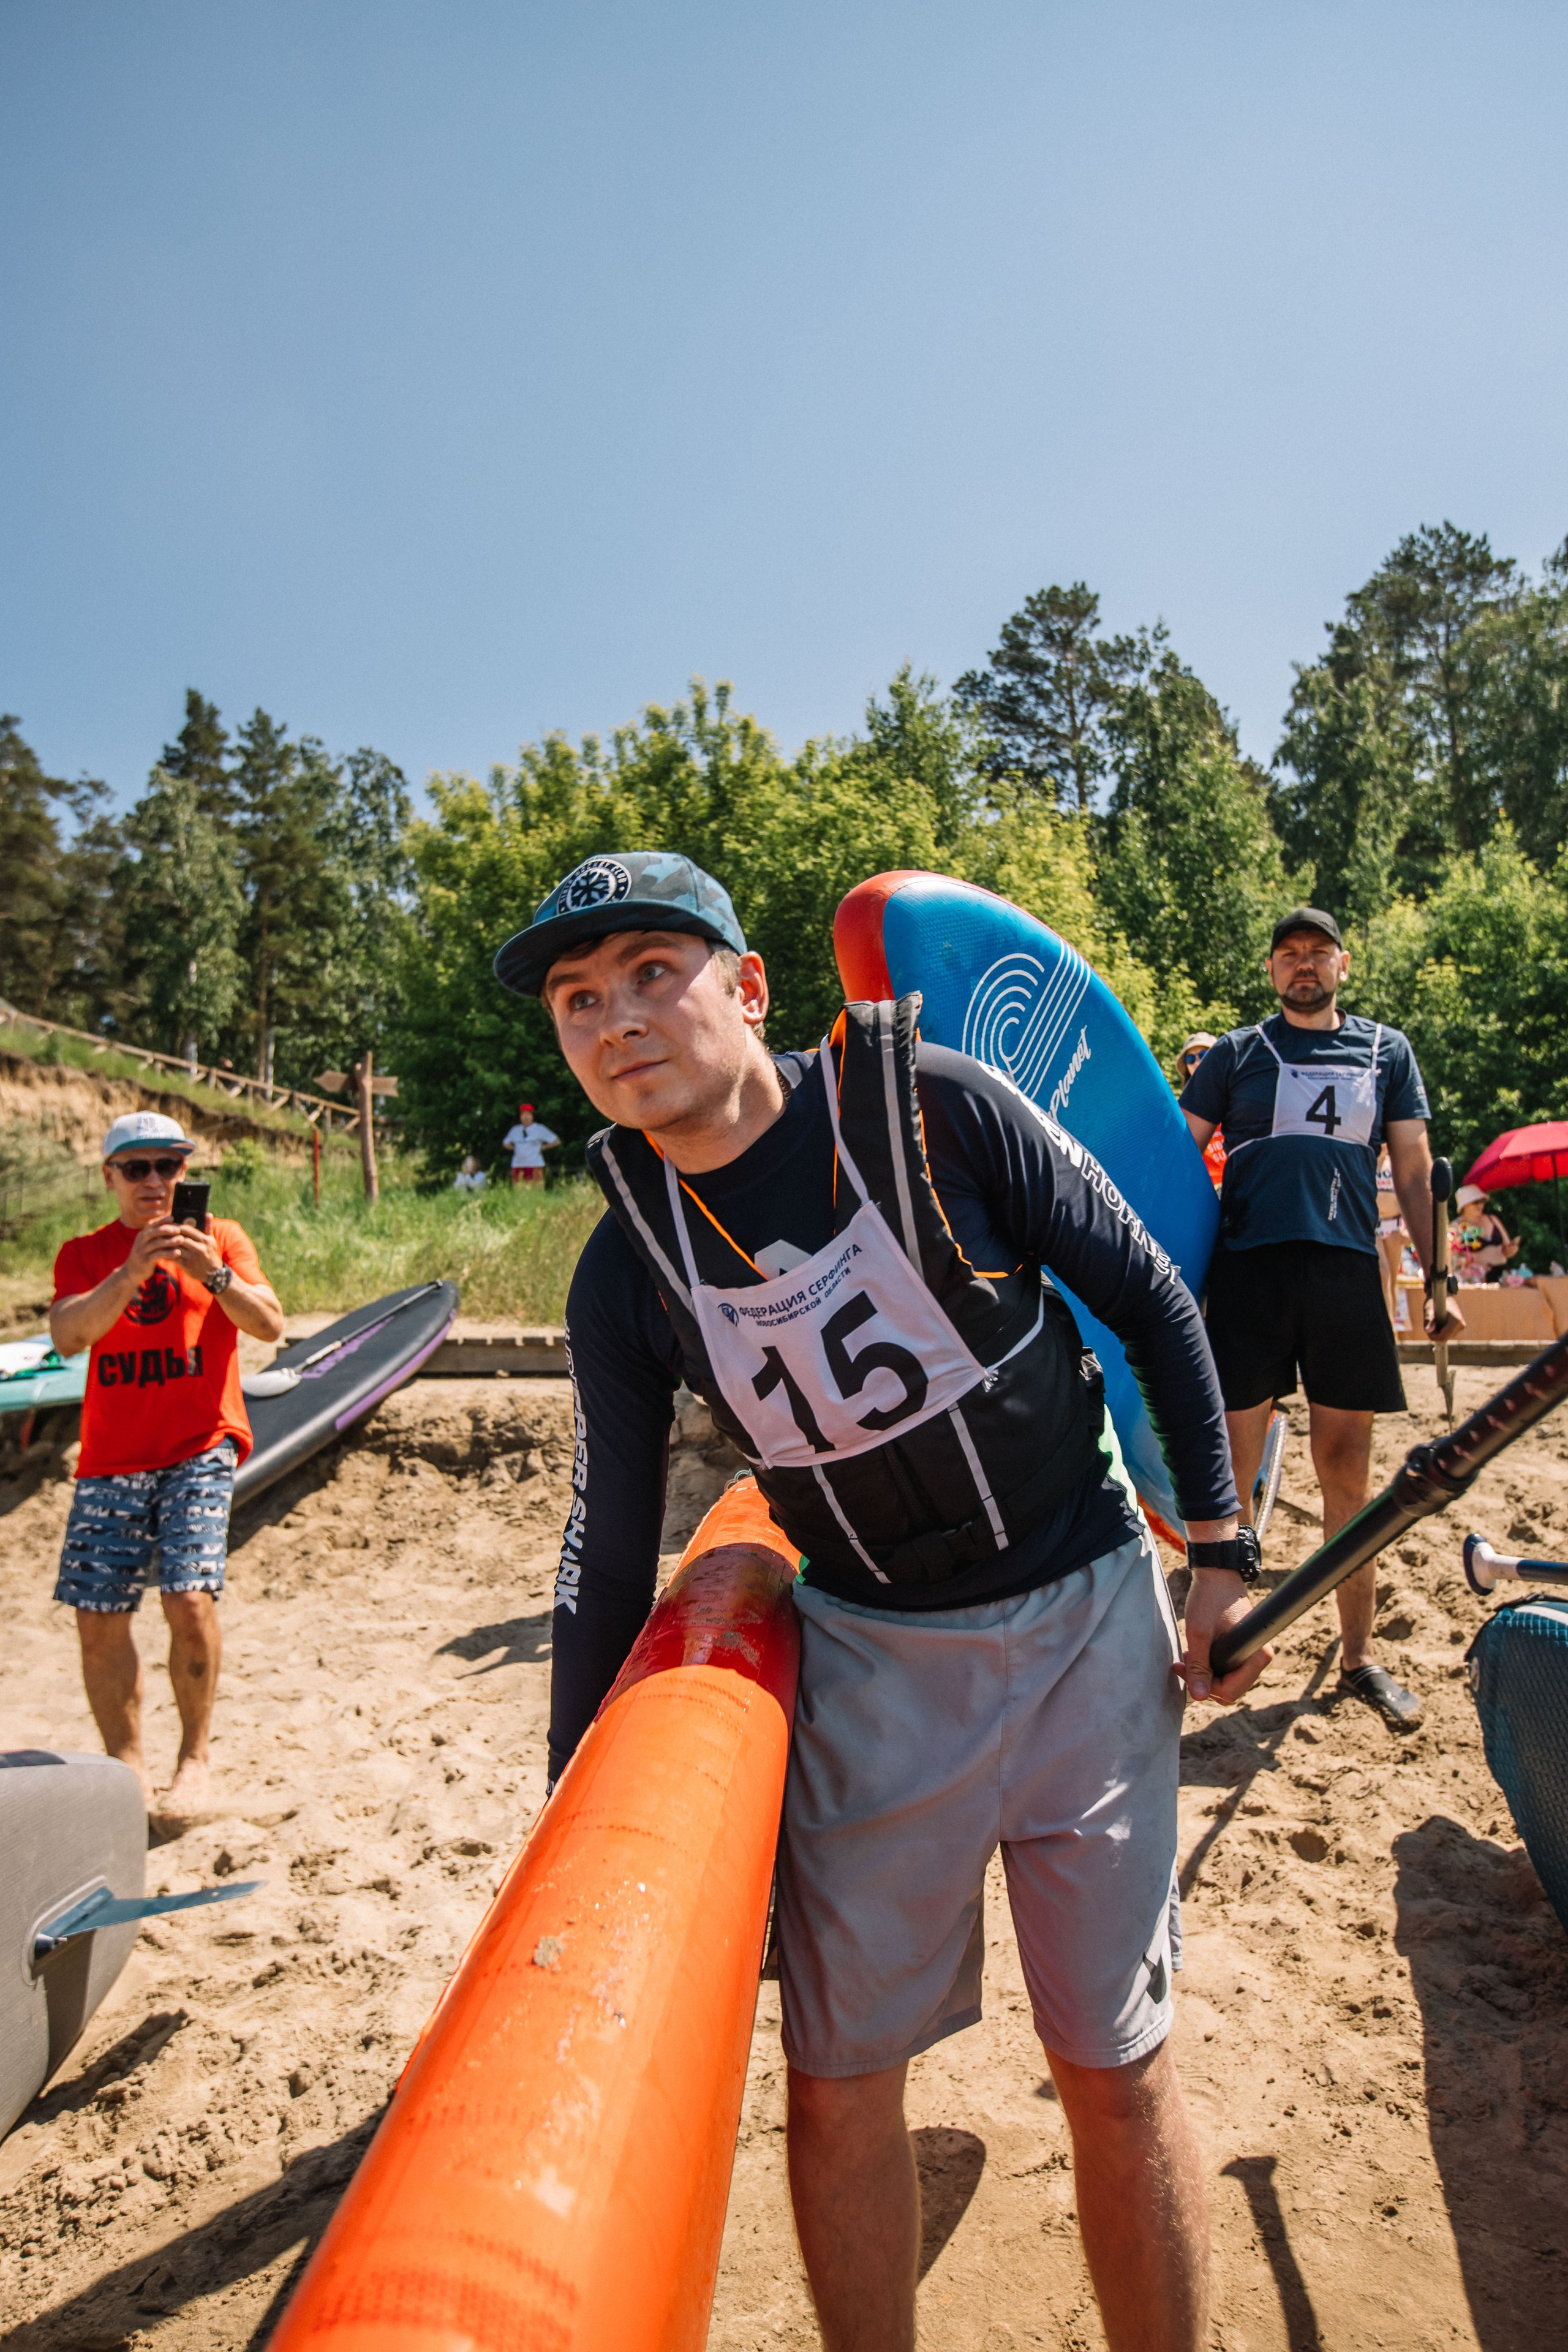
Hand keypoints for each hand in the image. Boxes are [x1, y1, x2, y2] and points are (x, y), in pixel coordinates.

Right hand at [123, 1217, 182, 1282]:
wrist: (131, 1271)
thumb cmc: (145, 1255)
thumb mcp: (147, 1243)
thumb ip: (156, 1236)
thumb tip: (170, 1225)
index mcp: (141, 1235)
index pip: (150, 1224)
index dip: (161, 1220)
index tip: (172, 1218)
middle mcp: (140, 1241)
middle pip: (153, 1232)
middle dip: (166, 1229)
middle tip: (178, 1230)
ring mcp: (142, 1251)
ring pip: (156, 1244)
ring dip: (170, 1241)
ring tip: (181, 1240)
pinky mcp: (146, 1261)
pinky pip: (158, 1255)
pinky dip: (168, 1253)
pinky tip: (178, 1252)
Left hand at [161, 1213, 223, 1285]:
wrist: (213, 1274)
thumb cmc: (211, 1254)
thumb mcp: (211, 1240)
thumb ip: (208, 1226)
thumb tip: (208, 1213)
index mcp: (204, 1240)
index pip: (187, 1229)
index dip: (176, 1226)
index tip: (169, 1225)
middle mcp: (199, 1248)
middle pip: (180, 1238)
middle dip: (169, 1234)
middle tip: (159, 1231)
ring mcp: (192, 1257)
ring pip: (175, 1248)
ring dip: (166, 1244)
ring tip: (158, 1241)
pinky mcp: (187, 1266)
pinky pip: (174, 1258)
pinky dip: (167, 1254)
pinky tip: (161, 1252)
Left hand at [1177, 1569, 1271, 1705]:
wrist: (1216, 1574)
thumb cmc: (1209, 1598)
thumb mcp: (1199, 1633)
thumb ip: (1199, 1666)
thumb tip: (1198, 1697)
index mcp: (1256, 1654)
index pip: (1231, 1692)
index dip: (1206, 1688)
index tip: (1187, 1671)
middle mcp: (1258, 1657)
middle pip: (1228, 1690)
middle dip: (1203, 1681)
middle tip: (1182, 1663)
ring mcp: (1250, 1654)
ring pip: (1225, 1681)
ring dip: (1203, 1673)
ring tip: (1186, 1656)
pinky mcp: (1241, 1650)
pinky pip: (1225, 1670)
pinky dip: (1208, 1666)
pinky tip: (1194, 1653)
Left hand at [1426, 1290, 1465, 1341]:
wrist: (1442, 1294)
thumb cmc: (1435, 1300)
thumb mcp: (1428, 1309)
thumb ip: (1428, 1320)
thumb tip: (1428, 1331)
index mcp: (1456, 1321)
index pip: (1443, 1337)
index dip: (1433, 1336)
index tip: (1427, 1330)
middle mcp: (1461, 1324)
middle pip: (1445, 1338)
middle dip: (1435, 1334)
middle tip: (1429, 1324)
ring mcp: (1461, 1325)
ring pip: (1447, 1336)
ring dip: (1438, 1332)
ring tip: (1434, 1321)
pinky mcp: (1460, 1326)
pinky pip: (1448, 1333)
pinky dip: (1442, 1330)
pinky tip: (1439, 1321)